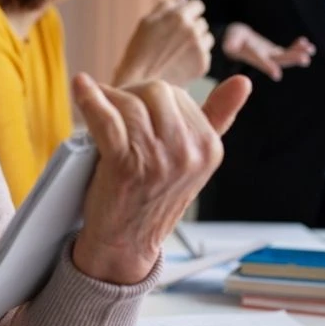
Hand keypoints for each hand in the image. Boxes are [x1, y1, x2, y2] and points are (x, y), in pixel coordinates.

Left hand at [70, 73, 251, 284]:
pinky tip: (81, 86)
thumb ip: (218, 119)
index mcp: (208, 148)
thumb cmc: (153, 197)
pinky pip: (106, 118)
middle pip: (155, 92)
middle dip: (131, 93)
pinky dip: (89, 99)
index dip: (149, 96)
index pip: (178, 95)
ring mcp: (157, 160)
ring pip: (130, 103)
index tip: (134, 107)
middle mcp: (188, 153)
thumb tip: (243, 82)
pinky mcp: (125, 165)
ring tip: (97, 105)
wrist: (126, 243)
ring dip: (108, 99)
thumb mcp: (194, 160)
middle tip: (114, 107)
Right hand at [114, 0, 214, 87]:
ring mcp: (199, 48)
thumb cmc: (138, 52)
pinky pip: (206, 55)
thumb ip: (166, 6)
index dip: (190, 13)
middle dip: (192, 28)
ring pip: (207, 38)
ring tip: (177, 53)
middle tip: (174, 42)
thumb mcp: (146, 22)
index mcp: (178, 16)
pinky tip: (180, 64)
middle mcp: (192, 30)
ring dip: (197, 42)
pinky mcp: (203, 64)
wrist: (139, 84)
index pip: (197, 5)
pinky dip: (196, 58)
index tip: (182, 22)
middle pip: (202, 22)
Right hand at [222, 22, 314, 80]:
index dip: (267, 66)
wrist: (234, 41)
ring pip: (285, 57)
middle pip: (277, 60)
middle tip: (304, 59)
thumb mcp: (229, 40)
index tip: (277, 74)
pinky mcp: (273, 53)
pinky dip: (297, 47)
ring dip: (297, 54)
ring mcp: (269, 57)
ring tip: (310, 50)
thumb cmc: (231, 40)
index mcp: (249, 58)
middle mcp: (262, 60)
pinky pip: (287, 51)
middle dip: (290, 59)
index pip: (258, 61)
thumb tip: (229, 46)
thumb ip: (230, 43)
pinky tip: (306, 42)